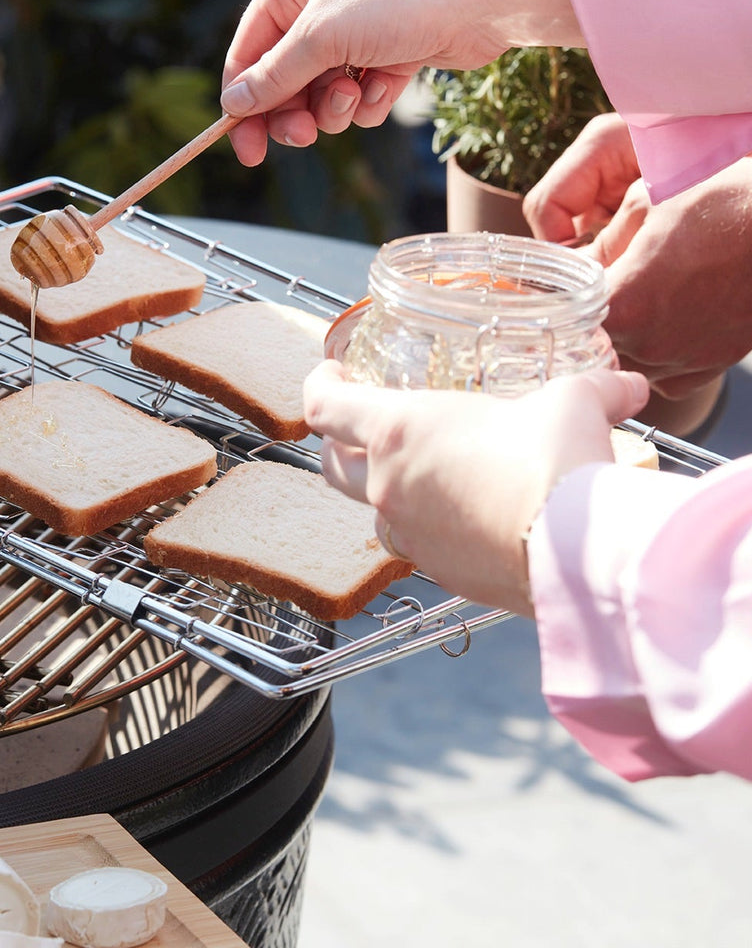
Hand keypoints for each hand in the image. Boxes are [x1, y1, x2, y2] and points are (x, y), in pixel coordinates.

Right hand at [220, 0, 582, 165]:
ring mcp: (352, 37)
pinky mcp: (384, 59)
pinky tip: (389, 83)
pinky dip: (371, 102)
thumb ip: (273, 77)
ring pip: (320, 100)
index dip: (244, 106)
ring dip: (337, 109)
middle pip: (282, 87)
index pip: (247, 58)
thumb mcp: (321, 38)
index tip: (248, 151)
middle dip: (296, 114)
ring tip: (359, 92)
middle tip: (306, 135)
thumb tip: (232, 105)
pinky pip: (359, 102)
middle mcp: (316, 11)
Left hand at [303, 361, 648, 616]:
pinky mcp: (439, 572)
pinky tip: (469, 517)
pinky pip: (420, 545)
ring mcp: (410, 535)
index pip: (324, 407)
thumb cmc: (557, 463)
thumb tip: (628, 390)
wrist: (576, 553)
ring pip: (376, 510)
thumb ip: (594, 391)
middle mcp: (389, 486)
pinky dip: (432, 528)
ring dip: (389, 490)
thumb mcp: (573, 404)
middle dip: (339, 445)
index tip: (331, 374)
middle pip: (332, 466)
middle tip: (363, 429)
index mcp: (398, 431)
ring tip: (427, 474)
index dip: (318, 386)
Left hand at [527, 117, 751, 423]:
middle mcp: (648, 344)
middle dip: (591, 322)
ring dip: (623, 340)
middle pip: (594, 345)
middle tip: (600, 293)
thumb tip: (572, 265)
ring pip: (625, 363)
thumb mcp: (646, 207)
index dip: (560, 301)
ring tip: (641, 303)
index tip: (558, 291)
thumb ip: (598, 246)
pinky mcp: (706, 368)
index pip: (566, 318)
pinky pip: (662, 375)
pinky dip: (657, 356)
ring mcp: (679, 361)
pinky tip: (666, 324)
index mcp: (623, 306)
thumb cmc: (725, 203)